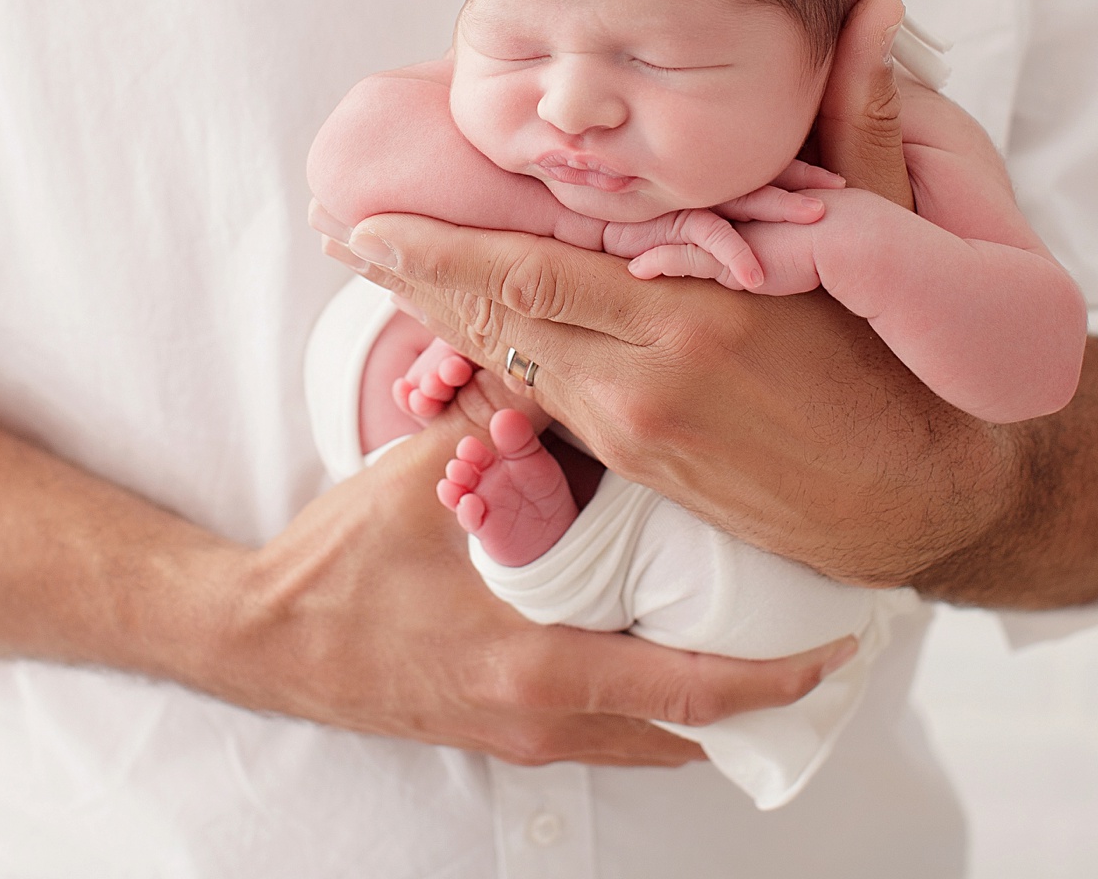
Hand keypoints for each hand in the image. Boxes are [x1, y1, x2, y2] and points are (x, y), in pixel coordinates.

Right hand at [212, 410, 854, 763]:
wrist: (261, 641)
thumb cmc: (337, 569)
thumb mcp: (423, 483)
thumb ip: (500, 423)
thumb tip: (562, 359)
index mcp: (538, 665)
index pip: (690, 686)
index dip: (775, 675)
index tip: (835, 645)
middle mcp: (542, 718)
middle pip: (688, 730)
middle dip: (761, 696)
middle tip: (823, 647)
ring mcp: (521, 734)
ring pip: (650, 738)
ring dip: (710, 701)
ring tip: (766, 648)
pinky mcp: (499, 730)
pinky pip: (606, 731)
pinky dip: (654, 702)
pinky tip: (668, 650)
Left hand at [318, 0, 1025, 584]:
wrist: (933, 500)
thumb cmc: (914, 360)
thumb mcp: (887, 232)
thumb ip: (857, 116)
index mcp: (696, 315)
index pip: (528, 276)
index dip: (433, 252)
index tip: (364, 219)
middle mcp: (647, 383)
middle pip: (496, 325)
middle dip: (411, 282)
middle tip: (345, 236)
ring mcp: (638, 436)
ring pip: (510, 370)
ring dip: (441, 324)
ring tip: (382, 274)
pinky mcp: (641, 472)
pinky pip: (545, 411)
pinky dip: (494, 368)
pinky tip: (456, 336)